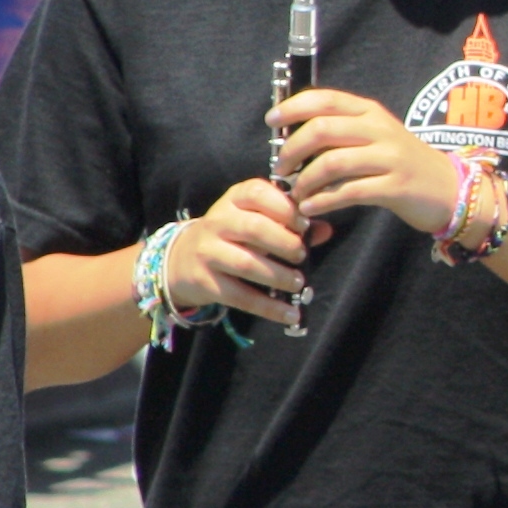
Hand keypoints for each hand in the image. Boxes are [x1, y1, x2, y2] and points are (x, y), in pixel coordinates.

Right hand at [169, 178, 310, 330]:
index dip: (285, 208)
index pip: (257, 192)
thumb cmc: (232, 235)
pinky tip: (290, 314)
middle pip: (253, 228)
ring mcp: (207, 252)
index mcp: (234, 199)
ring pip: (246, 263)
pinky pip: (240, 296)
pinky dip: (268, 307)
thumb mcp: (256, 219)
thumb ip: (291, 223)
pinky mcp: (205, 282)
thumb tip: (325, 230)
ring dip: (278, 276)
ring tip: (299, 283)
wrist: (181, 259)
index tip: (304, 224)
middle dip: (284, 243)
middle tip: (302, 255)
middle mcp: (218, 222)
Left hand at [273, 87, 463, 236]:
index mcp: (371, 112)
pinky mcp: (395, 186)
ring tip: (296, 193)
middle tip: (281, 167)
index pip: (326, 98)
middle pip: (323, 129)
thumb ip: (342, 133)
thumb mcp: (376, 137)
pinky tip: (311, 208)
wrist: (449, 188)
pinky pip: (349, 192)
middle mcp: (380, 129)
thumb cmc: (402, 164)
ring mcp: (390, 158)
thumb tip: (293, 138)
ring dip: (305, 180)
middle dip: (292, 149)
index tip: (271, 121)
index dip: (293, 106)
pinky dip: (323, 201)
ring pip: (333, 162)